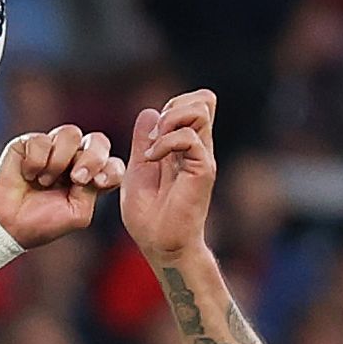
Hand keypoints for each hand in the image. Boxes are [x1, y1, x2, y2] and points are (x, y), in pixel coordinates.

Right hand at [0, 125, 121, 250]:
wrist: (8, 224)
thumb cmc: (42, 223)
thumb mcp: (79, 213)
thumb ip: (94, 190)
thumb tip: (95, 169)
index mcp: (90, 178)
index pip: (113, 164)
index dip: (111, 169)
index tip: (99, 183)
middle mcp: (74, 160)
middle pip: (98, 141)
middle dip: (92, 158)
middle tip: (77, 178)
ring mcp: (53, 149)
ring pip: (71, 134)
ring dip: (59, 161)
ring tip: (44, 181)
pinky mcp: (30, 142)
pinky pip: (42, 140)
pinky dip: (36, 162)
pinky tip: (27, 175)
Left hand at [120, 89, 218, 262]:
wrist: (159, 244)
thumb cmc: (149, 215)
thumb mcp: (138, 169)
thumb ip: (144, 141)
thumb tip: (150, 111)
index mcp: (185, 146)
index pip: (194, 103)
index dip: (172, 106)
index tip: (151, 134)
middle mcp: (198, 148)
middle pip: (204, 99)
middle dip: (174, 105)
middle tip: (154, 134)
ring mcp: (202, 157)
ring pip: (201, 109)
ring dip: (170, 120)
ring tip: (154, 145)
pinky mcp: (203, 170)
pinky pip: (190, 137)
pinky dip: (165, 142)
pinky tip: (152, 159)